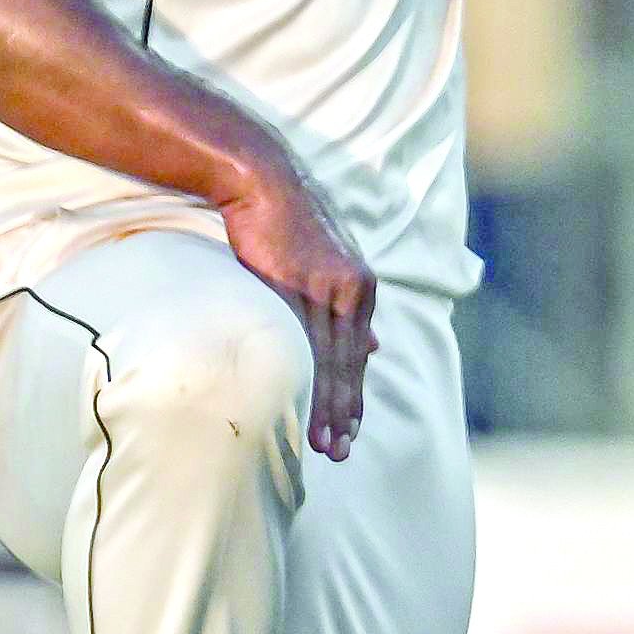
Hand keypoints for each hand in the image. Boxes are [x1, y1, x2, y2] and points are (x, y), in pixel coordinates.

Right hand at [220, 160, 378, 458]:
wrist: (261, 181)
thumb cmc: (287, 223)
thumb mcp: (330, 263)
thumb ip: (350, 306)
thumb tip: (371, 347)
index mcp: (362, 287)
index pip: (357, 355)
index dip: (353, 396)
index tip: (350, 430)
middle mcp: (355, 290)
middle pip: (349, 365)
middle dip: (345, 412)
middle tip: (341, 453)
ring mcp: (329, 288)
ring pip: (331, 361)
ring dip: (328, 407)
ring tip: (324, 445)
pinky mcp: (300, 285)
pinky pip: (305, 343)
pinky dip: (307, 378)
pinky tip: (301, 404)